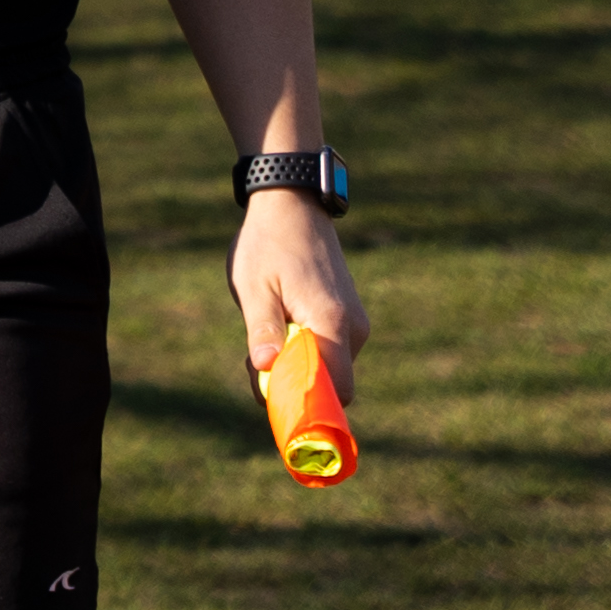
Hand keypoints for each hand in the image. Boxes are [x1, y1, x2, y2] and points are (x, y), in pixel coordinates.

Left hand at [231, 190, 363, 392]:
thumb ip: (262, 330)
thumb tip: (267, 369)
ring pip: (329, 369)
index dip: (309, 404)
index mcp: (333, 323)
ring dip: (296, 365)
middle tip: (258, 359)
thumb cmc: (268, 245)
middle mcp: (354, 328)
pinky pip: (330, 351)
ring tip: (267, 329)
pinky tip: (281, 321)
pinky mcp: (349, 317)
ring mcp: (355, 323)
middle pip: (332, 385)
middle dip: (295, 384)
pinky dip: (305, 350)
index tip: (274, 400)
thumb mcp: (254, 288)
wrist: (292, 205)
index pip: (338, 392)